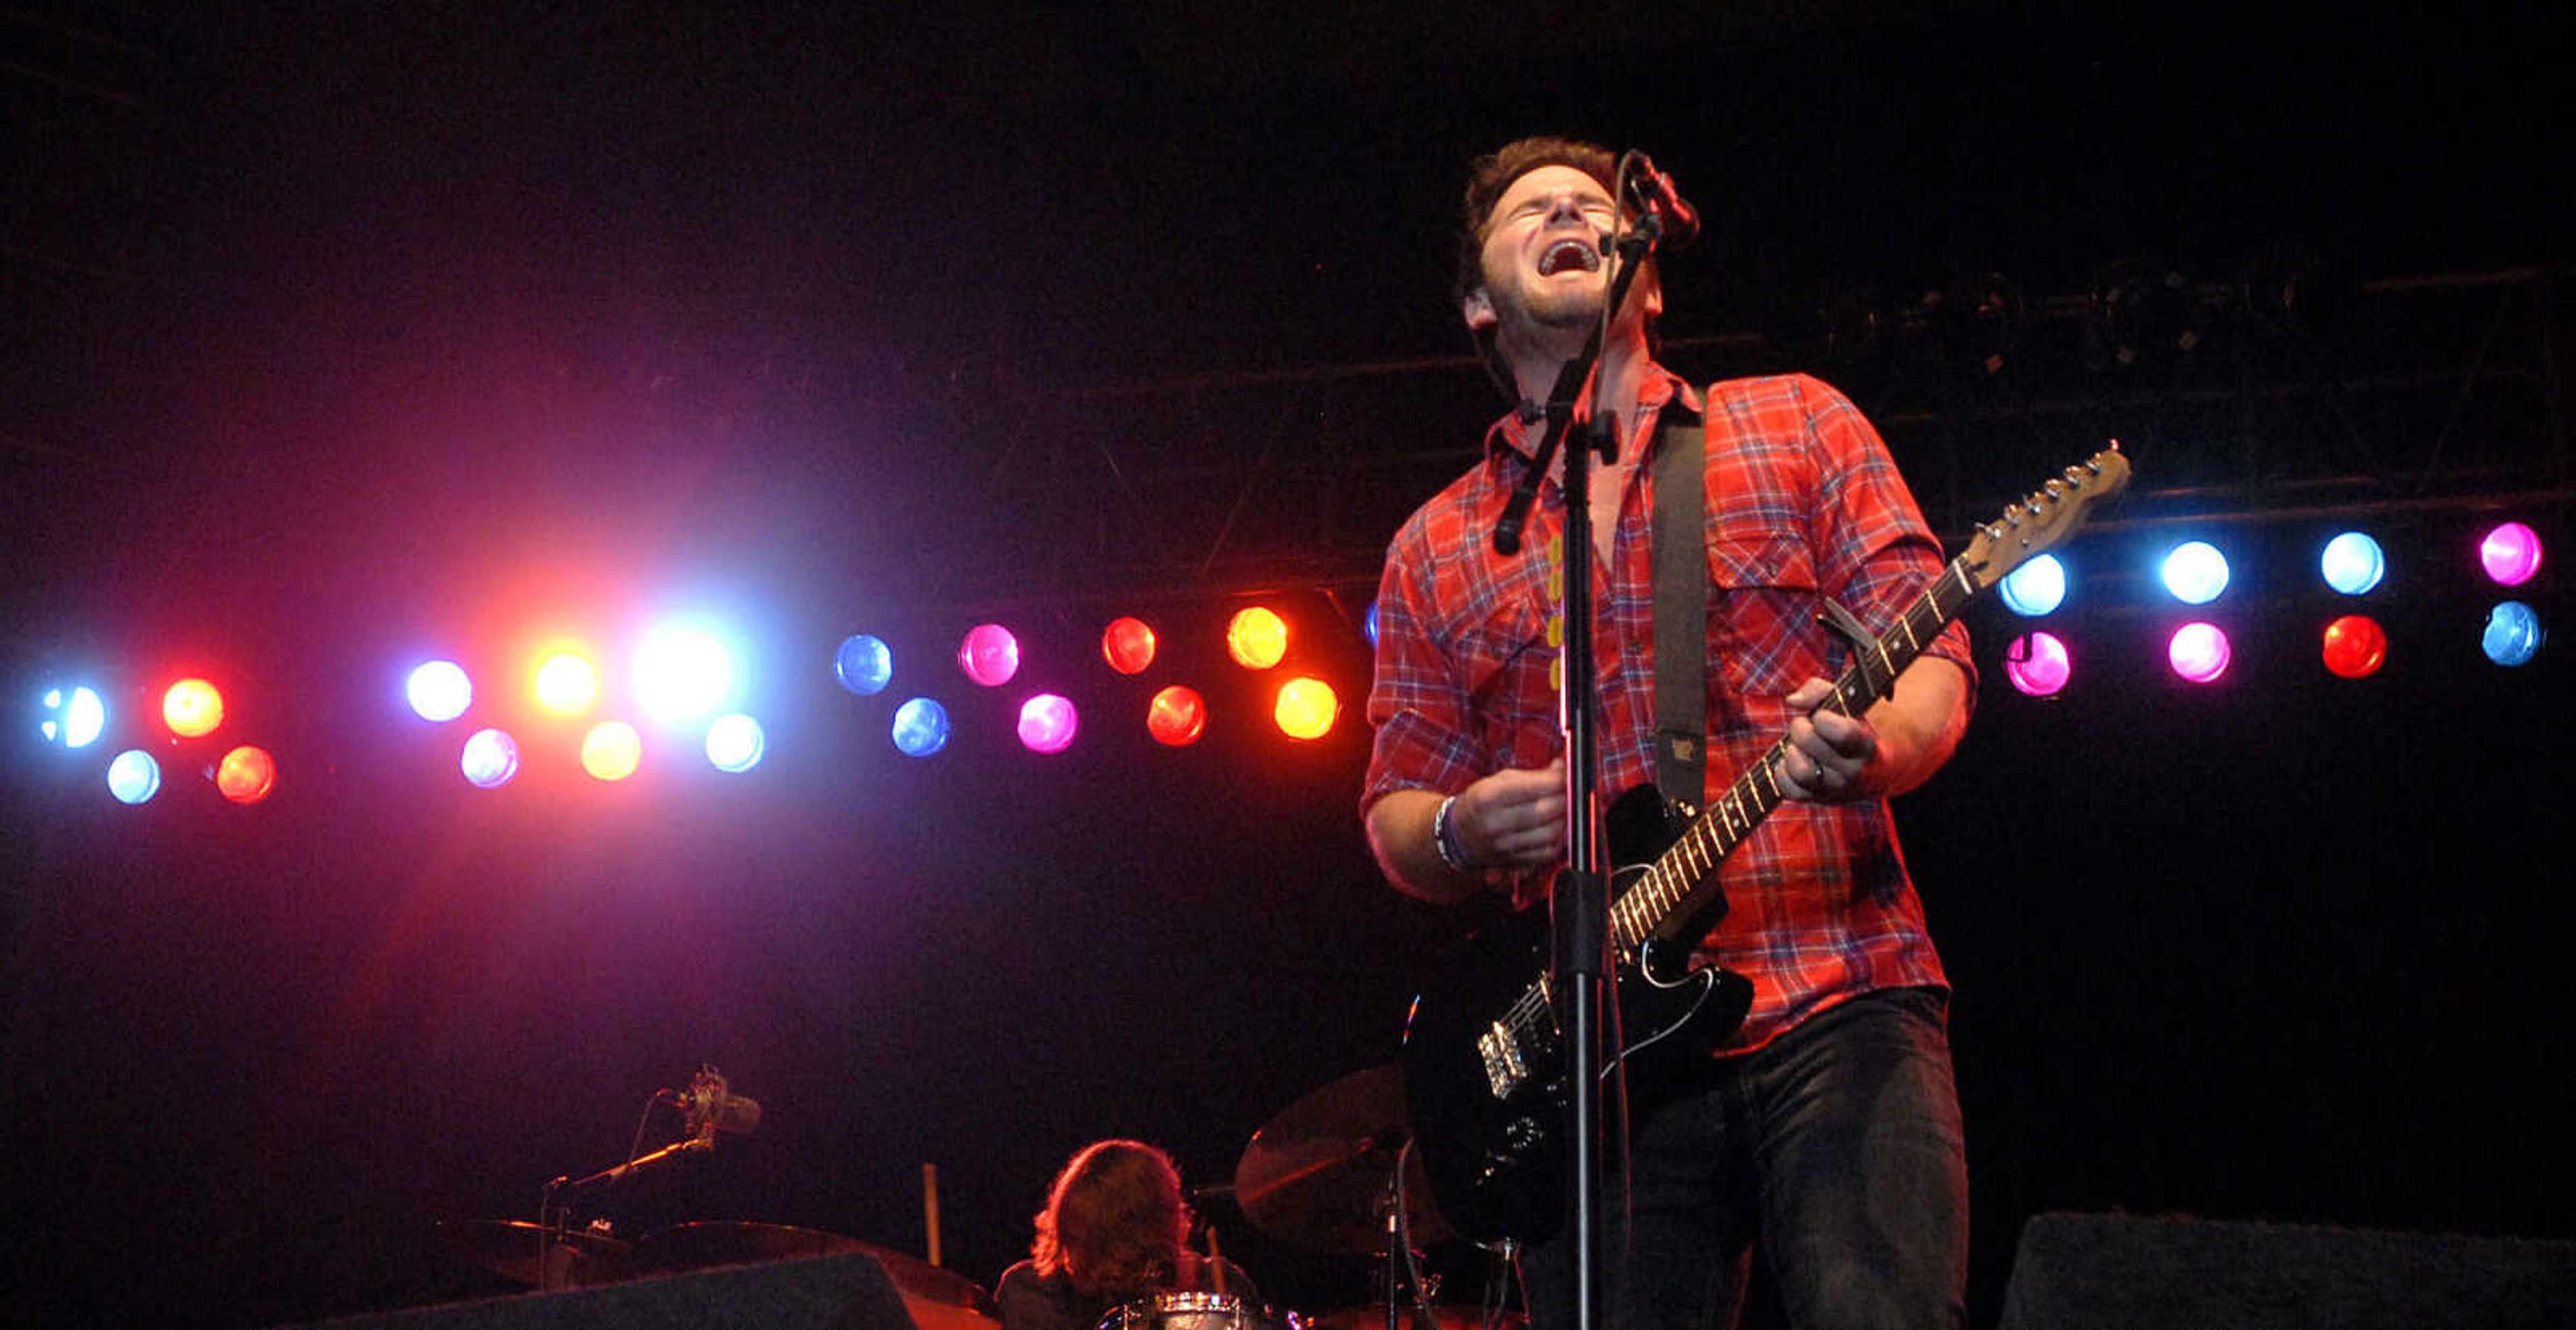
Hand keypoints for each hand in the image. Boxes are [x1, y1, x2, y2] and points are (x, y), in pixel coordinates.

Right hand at [1452, 756, 1566, 872]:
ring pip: (1551, 833)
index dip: (1558, 780)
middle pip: (1546, 811)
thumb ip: (1533, 775)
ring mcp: (1505, 846)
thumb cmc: (1482, 803)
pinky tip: (1557, 828)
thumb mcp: (1500, 780)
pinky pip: (1547, 852)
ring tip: (1563, 809)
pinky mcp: (1515, 861)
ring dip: (1564, 819)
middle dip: (1565, 798)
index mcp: (1489, 797)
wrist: (1460, 835)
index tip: (1567, 775)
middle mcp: (1495, 823)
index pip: (1535, 786)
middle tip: (1568, 791)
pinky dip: (1559, 839)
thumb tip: (1562, 769)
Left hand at [1778, 677, 1877, 802]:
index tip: (1822, 715)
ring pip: (1799, 771)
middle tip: (1806, 724)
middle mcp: (1855, 771)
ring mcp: (1837, 789)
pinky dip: (1783, 772)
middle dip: (1800, 727)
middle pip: (1810, 743)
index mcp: (1868, 744)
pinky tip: (1794, 759)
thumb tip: (1792, 701)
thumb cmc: (1860, 727)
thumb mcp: (1852, 704)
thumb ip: (1821, 690)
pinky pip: (1790, 790)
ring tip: (1799, 745)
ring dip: (1791, 751)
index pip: (1842, 732)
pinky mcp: (1821, 799)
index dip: (1822, 718)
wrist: (1882, 769)